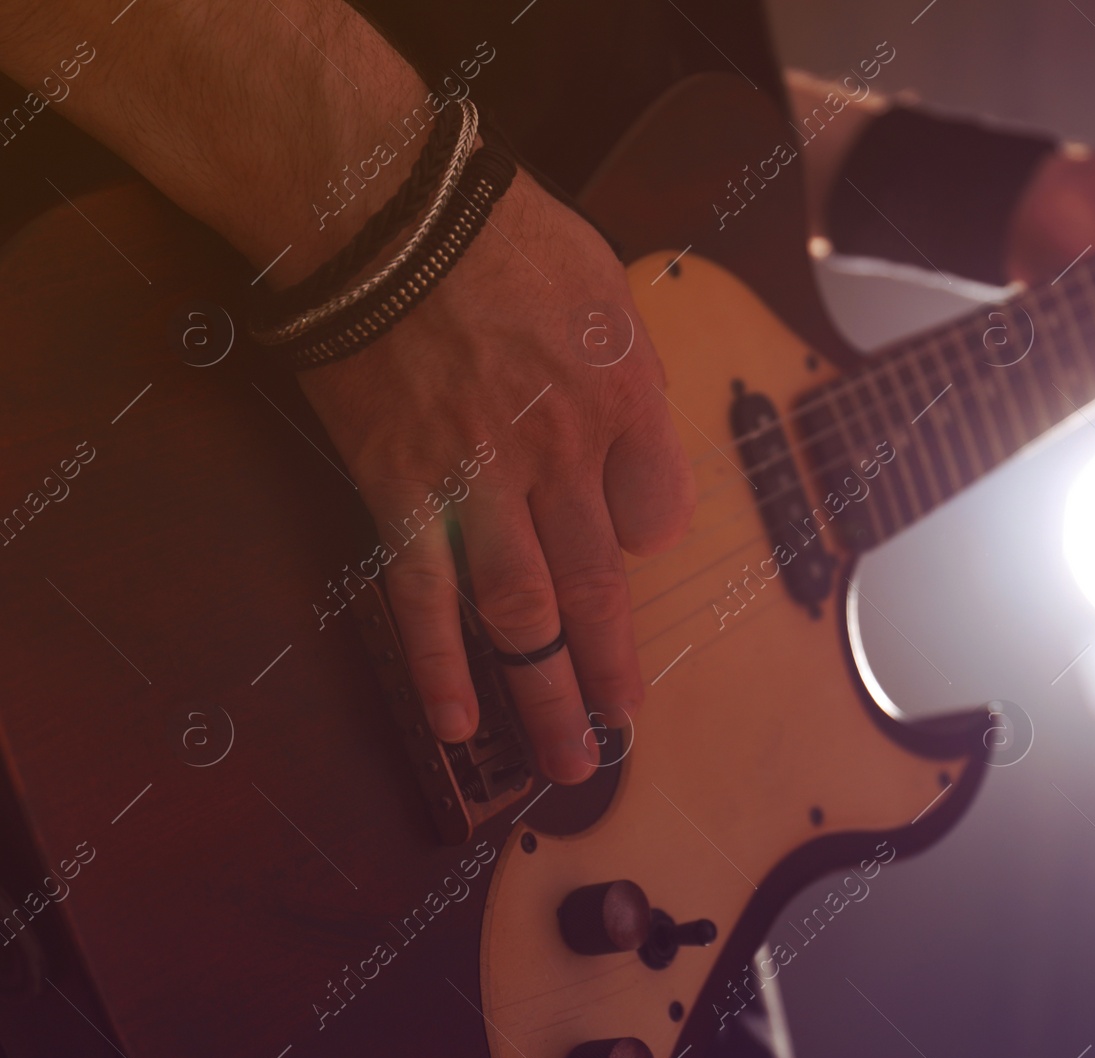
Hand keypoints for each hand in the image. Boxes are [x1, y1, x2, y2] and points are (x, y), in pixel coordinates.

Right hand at [297, 171, 694, 784]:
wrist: (385, 211)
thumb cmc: (499, 232)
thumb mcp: (603, 283)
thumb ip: (626, 365)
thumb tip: (626, 424)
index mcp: (623, 401)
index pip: (659, 512)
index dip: (646, 541)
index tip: (628, 552)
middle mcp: (563, 458)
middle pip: (601, 587)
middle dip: (613, 669)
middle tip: (624, 727)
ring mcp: (481, 484)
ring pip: (525, 615)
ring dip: (547, 696)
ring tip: (567, 759)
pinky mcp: (403, 493)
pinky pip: (425, 598)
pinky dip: (440, 667)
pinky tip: (458, 726)